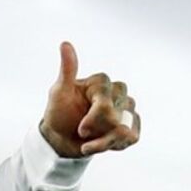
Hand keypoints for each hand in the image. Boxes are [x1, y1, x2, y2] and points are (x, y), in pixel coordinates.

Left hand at [40, 41, 140, 157]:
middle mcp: (118, 93)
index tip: (80, 128)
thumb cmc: (59, 112)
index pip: (107, 101)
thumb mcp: (59, 92)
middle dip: (98, 131)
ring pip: (125, 128)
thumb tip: (65, 44)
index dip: (94, 118)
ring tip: (88, 145)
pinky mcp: (131, 125)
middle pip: (117, 116)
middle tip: (82, 133)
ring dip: (104, 143)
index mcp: (101, 82)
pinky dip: (115, 146)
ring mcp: (126, 109)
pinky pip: (132, 136)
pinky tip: (100, 144)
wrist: (61, 138)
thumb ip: (67, 70)